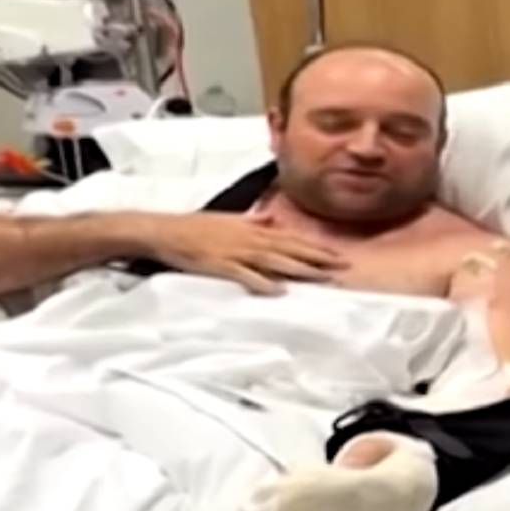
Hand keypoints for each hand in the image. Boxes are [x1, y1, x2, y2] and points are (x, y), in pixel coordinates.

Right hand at [139, 212, 347, 294]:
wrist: (166, 231)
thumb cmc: (197, 226)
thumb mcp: (230, 219)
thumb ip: (254, 221)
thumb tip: (272, 219)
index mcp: (253, 229)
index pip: (292, 239)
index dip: (316, 248)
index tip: (338, 255)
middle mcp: (250, 239)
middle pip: (290, 249)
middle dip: (318, 258)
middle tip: (343, 266)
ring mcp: (237, 252)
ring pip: (275, 261)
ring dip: (301, 269)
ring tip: (323, 277)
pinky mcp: (221, 265)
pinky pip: (246, 276)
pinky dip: (263, 283)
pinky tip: (279, 291)